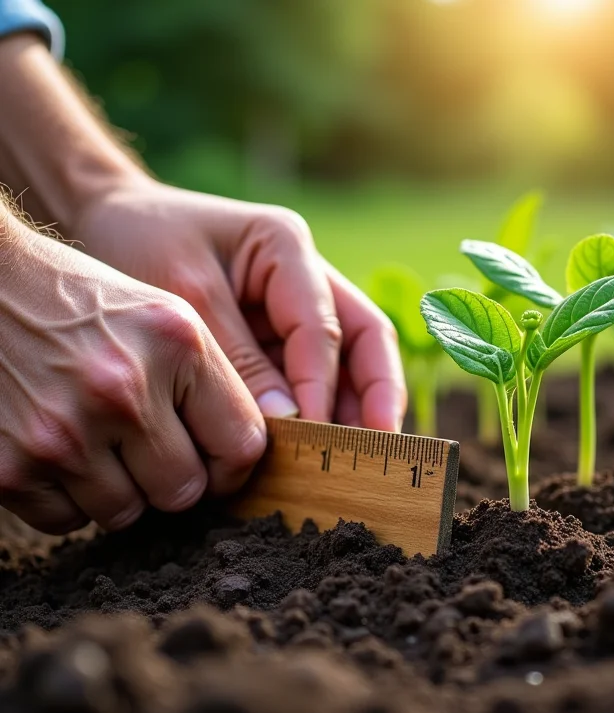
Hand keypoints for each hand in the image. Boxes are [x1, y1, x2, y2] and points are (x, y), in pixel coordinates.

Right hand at [0, 214, 265, 533]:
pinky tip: (54, 447)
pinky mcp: (9, 468)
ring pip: (126, 514)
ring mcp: (63, 432)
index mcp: (176, 345)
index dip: (232, 465)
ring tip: (95, 437)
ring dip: (118, 489)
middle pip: (184, 492)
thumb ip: (208, 386)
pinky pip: (66, 521)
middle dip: (171, 477)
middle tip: (146, 445)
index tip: (217, 463)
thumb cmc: (82, 303)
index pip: (242, 445)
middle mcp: (122, 390)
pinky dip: (66, 498)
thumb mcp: (163, 317)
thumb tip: (241, 461)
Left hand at [70, 179, 406, 430]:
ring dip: (355, 411)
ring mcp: (295, 310)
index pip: (324, 327)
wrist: (108, 222)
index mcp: (286, 248)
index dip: (324, 386)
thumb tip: (286, 424)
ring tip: (352, 461)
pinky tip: (314, 450)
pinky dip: (318, 413)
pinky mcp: (277, 338)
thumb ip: (238, 359)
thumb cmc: (142, 241)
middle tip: (377, 453)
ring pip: (349, 363)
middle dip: (377, 396)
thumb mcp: (185, 295)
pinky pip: (310, 378)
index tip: (314, 438)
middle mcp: (305, 278)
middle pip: (364, 340)